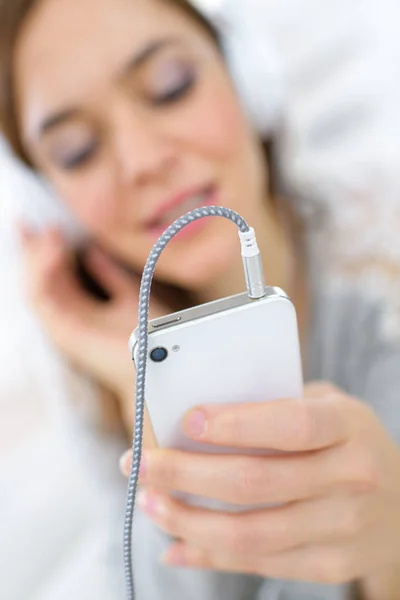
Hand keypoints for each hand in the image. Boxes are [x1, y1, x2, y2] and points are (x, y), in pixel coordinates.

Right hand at [19, 224, 165, 432]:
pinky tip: (51, 252)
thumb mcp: (129, 295)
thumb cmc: (150, 336)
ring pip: (35, 288)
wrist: (159, 362)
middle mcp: (70, 319)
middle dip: (32, 251)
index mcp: (85, 311)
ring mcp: (64, 326)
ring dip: (36, 259)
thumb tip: (92, 250)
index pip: (58, 277)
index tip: (48, 226)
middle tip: (24, 222)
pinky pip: (41, 299)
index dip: (50, 252)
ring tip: (46, 234)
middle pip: (42, 281)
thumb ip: (109, 276)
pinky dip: (42, 274)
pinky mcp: (63, 332)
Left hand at [121, 383, 399, 585]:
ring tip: (149, 502)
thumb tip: (195, 420)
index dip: (235, 424)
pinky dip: (208, 555)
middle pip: (254, 482)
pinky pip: (257, 564)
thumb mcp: (325, 407)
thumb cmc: (346, 441)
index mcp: (347, 426)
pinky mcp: (329, 565)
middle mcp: (350, 479)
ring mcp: (342, 529)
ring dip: (186, 519)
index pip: (289, 425)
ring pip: (248, 532)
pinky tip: (176, 541)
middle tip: (139, 465)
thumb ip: (272, 406)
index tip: (185, 420)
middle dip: (185, 474)